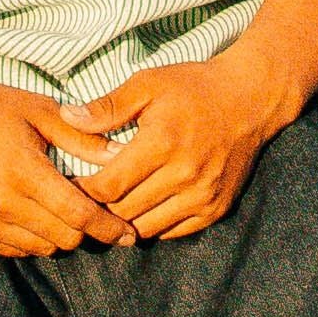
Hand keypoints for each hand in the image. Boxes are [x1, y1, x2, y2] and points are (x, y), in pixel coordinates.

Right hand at [0, 62, 110, 255]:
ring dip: (59, 234)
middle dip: (86, 229)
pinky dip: (32, 237)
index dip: (108, 227)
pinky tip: (33, 212)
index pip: (78, 214)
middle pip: (65, 237)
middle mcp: (0, 203)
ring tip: (62, 210)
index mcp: (22, 171)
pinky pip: (16, 249)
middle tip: (95, 213)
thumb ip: (81, 138)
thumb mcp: (38, 110)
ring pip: (42, 247)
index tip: (128, 233)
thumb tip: (121, 156)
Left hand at [62, 39, 309, 243]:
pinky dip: (151, 224)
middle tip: (82, 200)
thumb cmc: (194, 87)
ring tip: (109, 206)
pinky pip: (172, 232)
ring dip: (123, 220)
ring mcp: (203, 196)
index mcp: (162, 143)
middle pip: (124, 211)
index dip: (83, 191)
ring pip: (146, 227)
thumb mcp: (148, 84)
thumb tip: (66, 118)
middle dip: (98, 207)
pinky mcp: (216, 209)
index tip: (69, 185)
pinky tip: (142, 207)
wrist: (251, 99)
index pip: (109, 186)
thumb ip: (107, 106)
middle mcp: (184, 175)